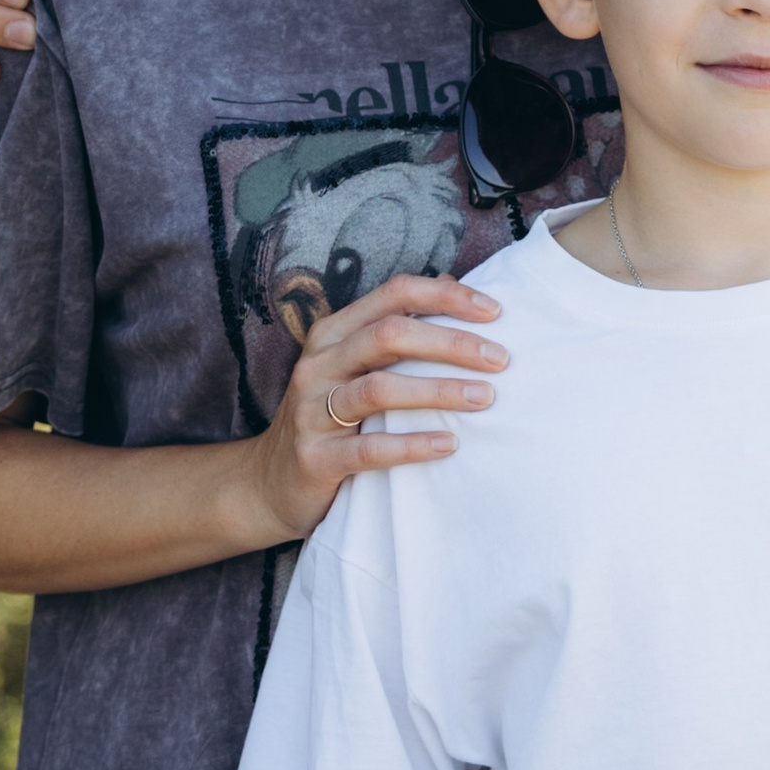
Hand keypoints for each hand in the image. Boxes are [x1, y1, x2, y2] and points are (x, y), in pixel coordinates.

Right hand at [236, 276, 507, 540]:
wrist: (269, 484)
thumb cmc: (329, 419)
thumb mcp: (354, 367)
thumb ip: (395, 330)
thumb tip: (450, 284)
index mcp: (334, 334)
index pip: (395, 295)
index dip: (447, 296)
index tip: (496, 313)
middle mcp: (319, 364)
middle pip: (391, 335)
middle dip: (452, 343)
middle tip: (500, 360)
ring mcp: (312, 410)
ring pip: (380, 388)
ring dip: (439, 391)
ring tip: (484, 398)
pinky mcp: (315, 457)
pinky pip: (369, 448)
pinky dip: (413, 444)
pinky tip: (449, 445)